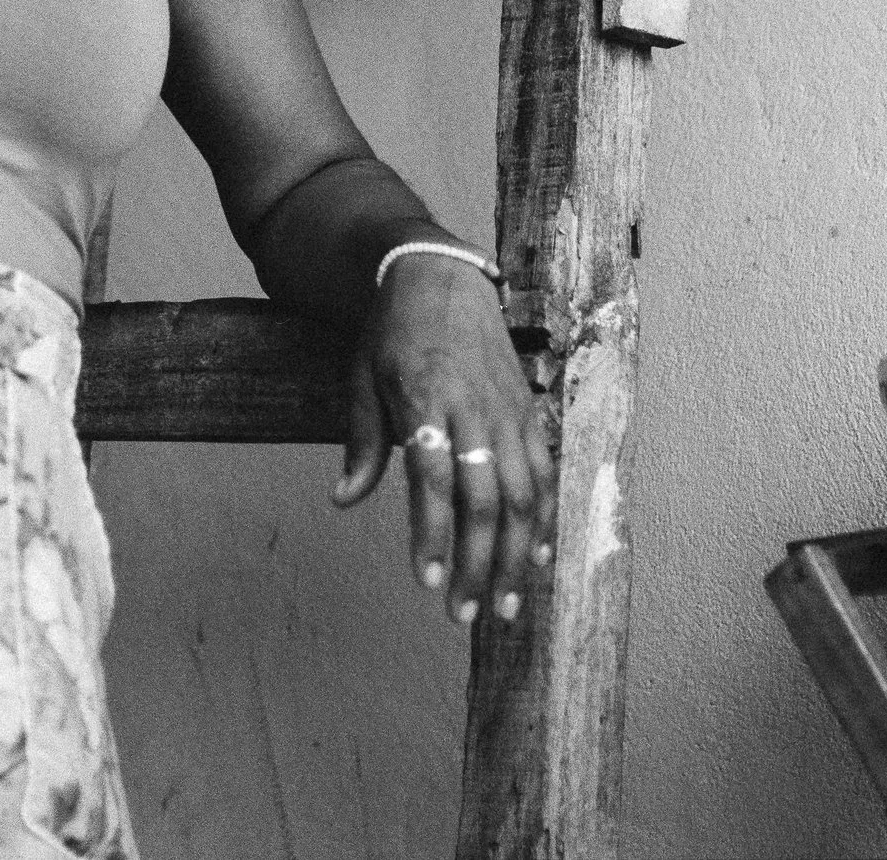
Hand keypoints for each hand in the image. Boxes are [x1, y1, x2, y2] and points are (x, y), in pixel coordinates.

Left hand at [332, 254, 552, 626]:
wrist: (440, 273)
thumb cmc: (392, 330)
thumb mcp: (362, 376)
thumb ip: (362, 441)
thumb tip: (342, 500)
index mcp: (425, 396)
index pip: (432, 478)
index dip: (432, 533)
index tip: (426, 581)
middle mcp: (472, 407)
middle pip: (483, 497)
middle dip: (476, 562)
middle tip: (463, 613)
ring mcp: (506, 410)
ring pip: (522, 494)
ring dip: (516, 556)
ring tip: (505, 606)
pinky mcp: (528, 410)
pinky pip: (543, 472)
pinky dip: (543, 518)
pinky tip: (537, 557)